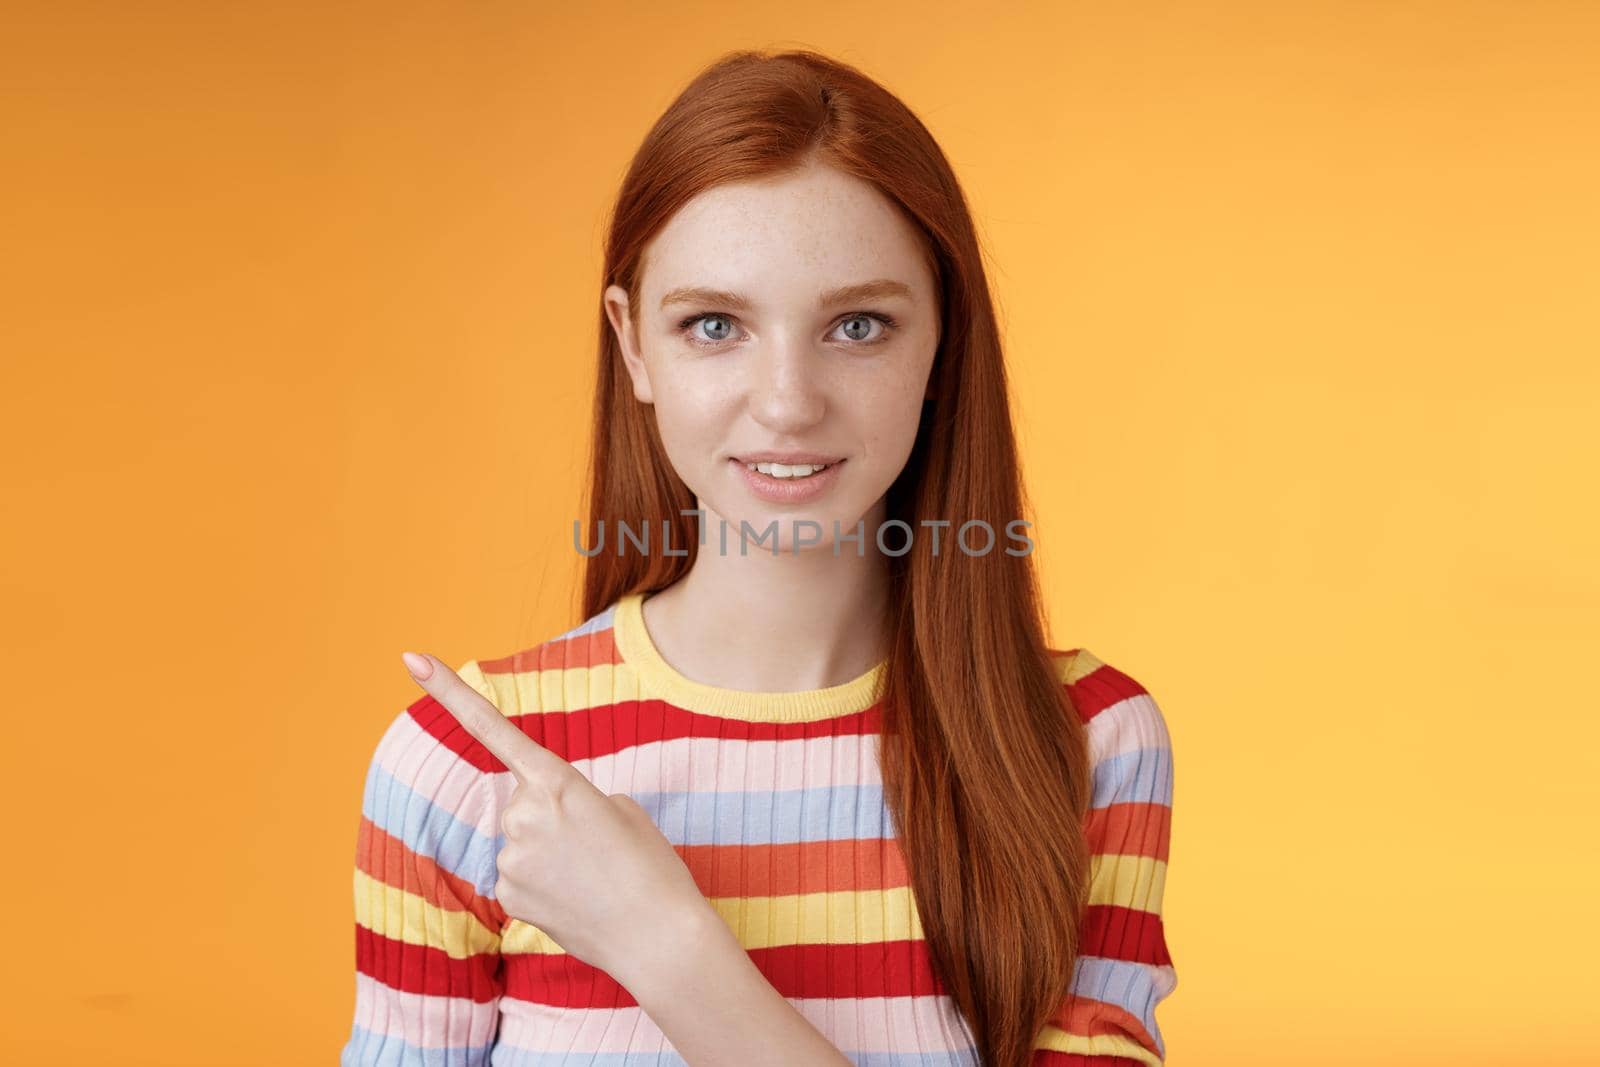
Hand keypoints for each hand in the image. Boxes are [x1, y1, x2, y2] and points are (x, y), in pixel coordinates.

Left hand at [400, 650, 714, 982]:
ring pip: (519, 842)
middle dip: (551, 818)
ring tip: (591, 876)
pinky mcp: (506, 896)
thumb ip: (572, 799)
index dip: (448, 691)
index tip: (411, 658)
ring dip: (548, 854)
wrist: (658, 938)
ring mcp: (510, 858)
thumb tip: (543, 823)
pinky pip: (517, 876)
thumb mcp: (622, 810)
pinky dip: (542, 885)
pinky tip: (574, 899)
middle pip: (522, 802)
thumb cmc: (651, 868)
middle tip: (595, 846)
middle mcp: (523, 815)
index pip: (493, 728)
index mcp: (557, 782)